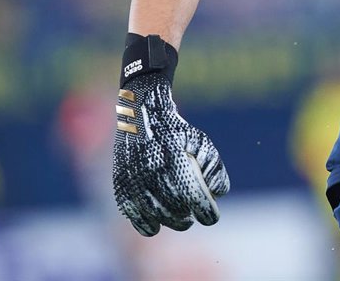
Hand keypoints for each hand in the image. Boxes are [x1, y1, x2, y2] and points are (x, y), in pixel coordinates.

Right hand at [113, 71, 230, 235]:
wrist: (141, 114)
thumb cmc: (176, 131)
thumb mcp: (201, 142)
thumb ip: (213, 167)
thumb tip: (218, 194)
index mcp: (175, 161)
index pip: (195, 199)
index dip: (206, 213)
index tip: (211, 217)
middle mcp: (153, 173)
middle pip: (176, 211)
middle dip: (188, 218)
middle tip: (192, 216)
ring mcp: (135, 181)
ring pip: (157, 217)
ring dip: (171, 222)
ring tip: (179, 218)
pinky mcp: (121, 187)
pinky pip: (134, 217)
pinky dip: (146, 225)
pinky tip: (156, 225)